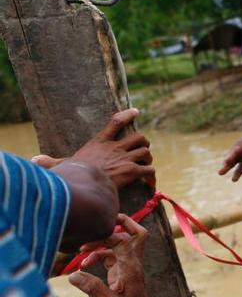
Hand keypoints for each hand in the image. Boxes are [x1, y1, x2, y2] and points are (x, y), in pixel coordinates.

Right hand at [32, 108, 153, 188]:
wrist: (84, 184)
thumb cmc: (72, 175)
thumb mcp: (62, 165)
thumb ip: (51, 162)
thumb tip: (34, 160)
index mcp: (100, 143)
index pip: (116, 122)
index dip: (127, 115)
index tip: (136, 112)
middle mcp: (115, 148)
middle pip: (139, 137)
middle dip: (143, 144)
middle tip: (142, 152)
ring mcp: (125, 159)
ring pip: (145, 152)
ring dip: (148, 159)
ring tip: (146, 167)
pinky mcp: (132, 171)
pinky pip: (148, 171)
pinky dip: (151, 177)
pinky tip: (150, 184)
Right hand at [68, 214, 156, 296]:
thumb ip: (94, 289)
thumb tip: (73, 276)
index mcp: (131, 268)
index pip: (124, 240)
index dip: (108, 235)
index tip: (87, 245)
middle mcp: (132, 263)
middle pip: (134, 234)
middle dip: (121, 223)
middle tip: (101, 222)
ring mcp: (127, 267)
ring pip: (119, 244)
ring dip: (101, 244)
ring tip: (81, 252)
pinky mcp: (122, 272)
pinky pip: (111, 256)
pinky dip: (98, 256)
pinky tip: (84, 265)